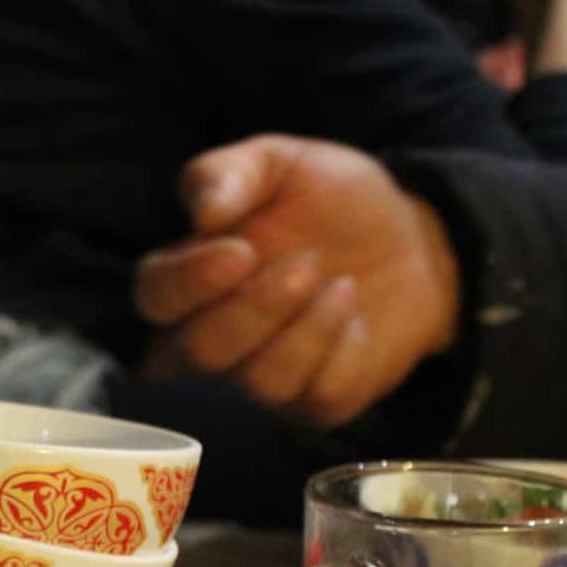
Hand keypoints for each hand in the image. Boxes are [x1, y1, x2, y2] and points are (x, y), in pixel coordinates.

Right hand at [133, 135, 461, 426]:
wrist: (412, 239)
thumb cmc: (331, 201)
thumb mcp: (281, 163)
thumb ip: (230, 173)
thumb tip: (202, 212)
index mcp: (193, 275)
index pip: (154, 298)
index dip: (187, 284)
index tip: (241, 253)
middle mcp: (216, 335)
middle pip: (200, 353)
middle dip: (256, 310)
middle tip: (307, 265)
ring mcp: (263, 376)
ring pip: (260, 383)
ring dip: (308, 331)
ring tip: (342, 286)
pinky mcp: (314, 403)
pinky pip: (318, 397)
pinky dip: (346, 353)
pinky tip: (359, 321)